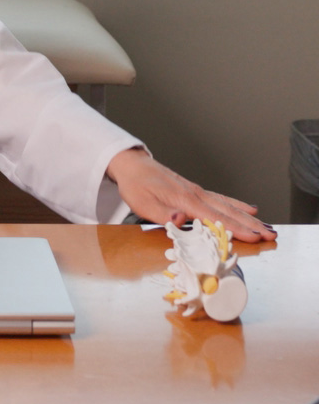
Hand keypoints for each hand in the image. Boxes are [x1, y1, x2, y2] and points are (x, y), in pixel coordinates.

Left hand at [107, 147, 275, 242]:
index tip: (255, 237)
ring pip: (228, 205)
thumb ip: (163, 214)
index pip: (214, 217)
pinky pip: (221, 199)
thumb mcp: (142, 203)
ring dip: (248, 217)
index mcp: (184, 199)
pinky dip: (236, 204)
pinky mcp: (195, 191)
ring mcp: (197, 191)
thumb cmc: (136, 185)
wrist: (132, 165)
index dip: (235, 229)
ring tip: (267, 227)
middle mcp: (195, 194)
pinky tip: (249, 208)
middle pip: (227, 211)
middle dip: (250, 225)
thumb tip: (181, 220)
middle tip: (271, 236)